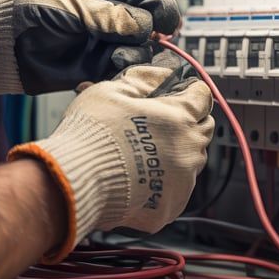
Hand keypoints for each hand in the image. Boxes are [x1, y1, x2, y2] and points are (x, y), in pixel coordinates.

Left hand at [0, 0, 180, 106]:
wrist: (2, 51)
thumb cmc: (25, 16)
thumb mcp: (65, 5)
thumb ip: (105, 13)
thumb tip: (144, 23)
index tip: (168, 16)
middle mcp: (106, 6)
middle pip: (145, 14)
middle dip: (150, 25)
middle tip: (154, 35)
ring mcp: (104, 34)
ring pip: (140, 41)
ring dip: (137, 48)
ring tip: (120, 54)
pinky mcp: (100, 61)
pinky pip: (126, 63)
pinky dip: (126, 66)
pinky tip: (116, 66)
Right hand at [8, 60, 213, 260]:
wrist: (76, 181)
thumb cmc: (92, 134)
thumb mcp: (113, 90)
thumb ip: (145, 78)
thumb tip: (163, 72)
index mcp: (179, 117)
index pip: (202, 96)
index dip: (190, 90)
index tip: (180, 91)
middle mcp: (188, 150)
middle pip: (203, 129)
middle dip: (188, 121)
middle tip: (161, 120)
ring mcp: (181, 181)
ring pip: (191, 161)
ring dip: (176, 152)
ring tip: (144, 151)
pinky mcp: (169, 206)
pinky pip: (175, 190)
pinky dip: (162, 183)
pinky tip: (139, 176)